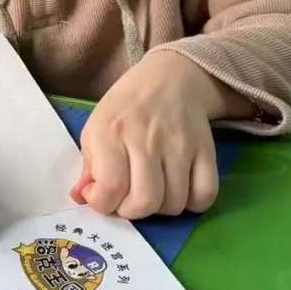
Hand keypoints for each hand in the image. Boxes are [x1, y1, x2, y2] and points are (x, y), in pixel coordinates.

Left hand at [73, 52, 245, 219]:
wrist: (170, 79)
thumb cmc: (125, 109)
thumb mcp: (95, 129)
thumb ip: (88, 167)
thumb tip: (83, 199)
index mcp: (111, 132)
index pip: (110, 188)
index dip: (103, 203)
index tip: (102, 194)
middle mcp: (146, 139)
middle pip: (145, 203)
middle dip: (132, 210)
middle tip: (129, 196)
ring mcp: (180, 145)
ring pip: (174, 204)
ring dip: (161, 207)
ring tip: (154, 189)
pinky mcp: (207, 149)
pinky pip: (205, 194)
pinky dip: (192, 203)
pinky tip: (180, 190)